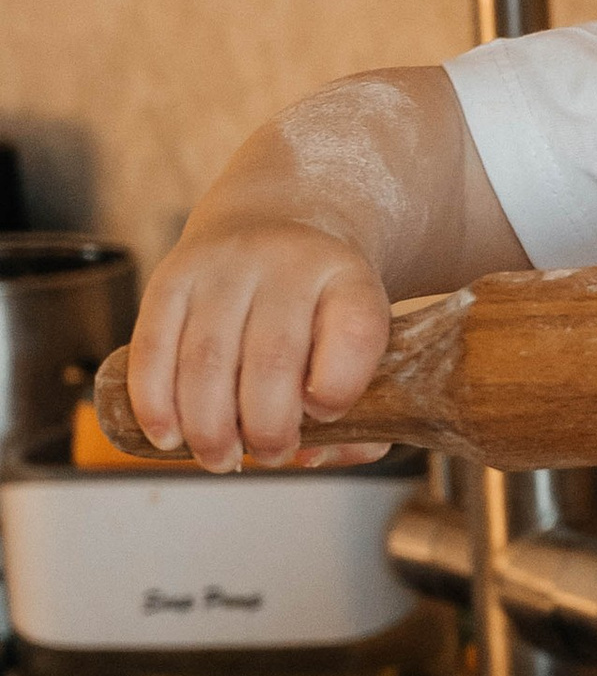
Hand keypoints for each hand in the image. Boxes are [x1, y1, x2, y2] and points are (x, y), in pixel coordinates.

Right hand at [124, 215, 391, 470]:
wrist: (278, 217)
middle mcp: (286, 261)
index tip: (325, 414)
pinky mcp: (171, 275)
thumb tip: (312, 458)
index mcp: (349, 277)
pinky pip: (153, 345)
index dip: (338, 388)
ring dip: (209, 427)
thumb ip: (363, 409)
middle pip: (273, 358)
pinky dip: (155, 402)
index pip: (355, 332)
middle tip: (269, 455)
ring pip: (206, 359)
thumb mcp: (361, 336)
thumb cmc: (323, 305)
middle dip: (267, 428)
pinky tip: (167, 437)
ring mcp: (224, 265)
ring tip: (220, 458)